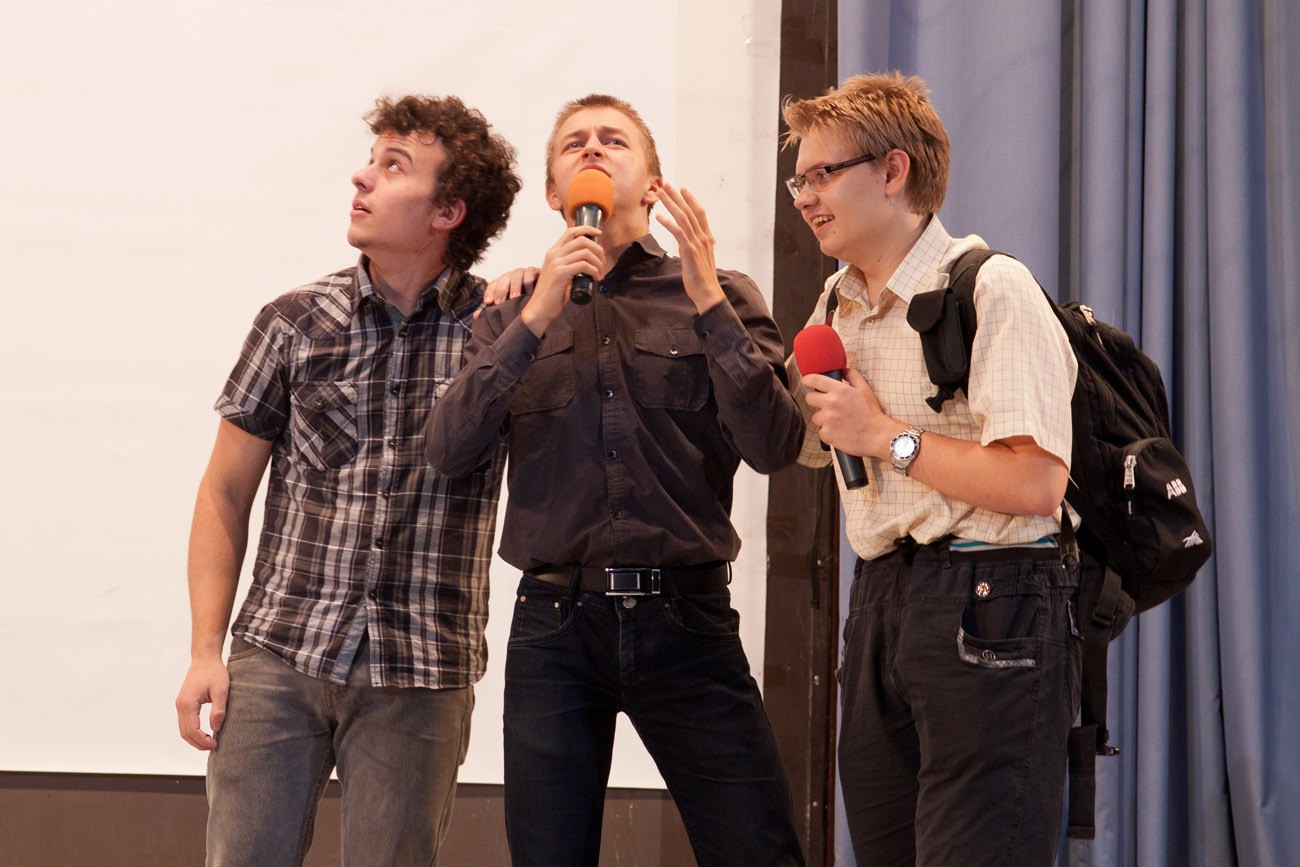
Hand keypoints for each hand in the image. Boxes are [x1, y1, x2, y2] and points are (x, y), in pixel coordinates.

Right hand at [175, 656, 228, 750]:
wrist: (205, 658)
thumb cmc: (214, 672)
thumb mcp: (221, 691)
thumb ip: (218, 710)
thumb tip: (216, 729)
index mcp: (188, 704)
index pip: (192, 730)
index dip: (203, 741)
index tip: (216, 744)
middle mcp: (180, 706)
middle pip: (185, 733)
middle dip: (198, 743)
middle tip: (213, 747)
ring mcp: (180, 704)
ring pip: (183, 729)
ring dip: (194, 739)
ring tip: (209, 743)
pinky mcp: (183, 703)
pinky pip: (185, 723)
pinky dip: (192, 731)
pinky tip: (204, 733)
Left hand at [477, 267, 538, 317]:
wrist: (546, 294)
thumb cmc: (526, 301)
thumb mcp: (510, 306)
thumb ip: (494, 310)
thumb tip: (476, 316)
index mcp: (504, 283)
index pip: (494, 284)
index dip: (490, 292)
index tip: (488, 303)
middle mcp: (513, 277)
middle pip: (504, 279)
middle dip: (501, 290)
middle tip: (500, 302)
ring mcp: (525, 273)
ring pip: (516, 275)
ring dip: (515, 286)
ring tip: (515, 297)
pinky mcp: (537, 272)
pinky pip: (530, 273)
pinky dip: (529, 281)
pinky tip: (529, 291)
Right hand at [520, 225, 604, 336]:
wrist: (539, 309)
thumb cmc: (552, 294)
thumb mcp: (561, 274)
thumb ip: (571, 265)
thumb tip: (590, 262)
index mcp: (553, 252)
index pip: (571, 231)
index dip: (587, 229)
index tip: (599, 234)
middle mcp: (554, 254)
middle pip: (582, 240)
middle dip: (598, 249)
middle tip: (603, 262)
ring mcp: (556, 263)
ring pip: (585, 252)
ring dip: (598, 262)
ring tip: (600, 273)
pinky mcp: (560, 273)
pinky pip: (583, 265)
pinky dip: (594, 271)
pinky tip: (596, 278)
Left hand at [654, 181, 725, 313]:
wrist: (708, 293)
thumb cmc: (702, 279)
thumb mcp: (699, 259)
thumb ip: (694, 248)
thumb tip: (686, 244)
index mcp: (707, 238)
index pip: (699, 213)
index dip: (691, 199)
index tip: (682, 189)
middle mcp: (704, 237)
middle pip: (690, 211)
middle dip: (677, 196)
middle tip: (666, 185)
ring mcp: (697, 243)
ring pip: (683, 218)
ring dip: (671, 204)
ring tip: (660, 194)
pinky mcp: (690, 251)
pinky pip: (678, 232)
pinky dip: (668, 223)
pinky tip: (659, 217)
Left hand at [801, 368, 893, 458]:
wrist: (877, 436)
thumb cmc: (872, 413)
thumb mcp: (865, 390)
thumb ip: (853, 376)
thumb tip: (843, 370)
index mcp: (840, 391)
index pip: (814, 380)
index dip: (808, 380)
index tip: (807, 382)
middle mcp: (831, 403)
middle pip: (809, 398)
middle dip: (816, 400)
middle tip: (828, 405)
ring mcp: (827, 420)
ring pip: (816, 417)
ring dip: (824, 419)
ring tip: (839, 421)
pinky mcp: (826, 434)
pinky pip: (821, 431)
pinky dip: (828, 432)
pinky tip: (840, 431)